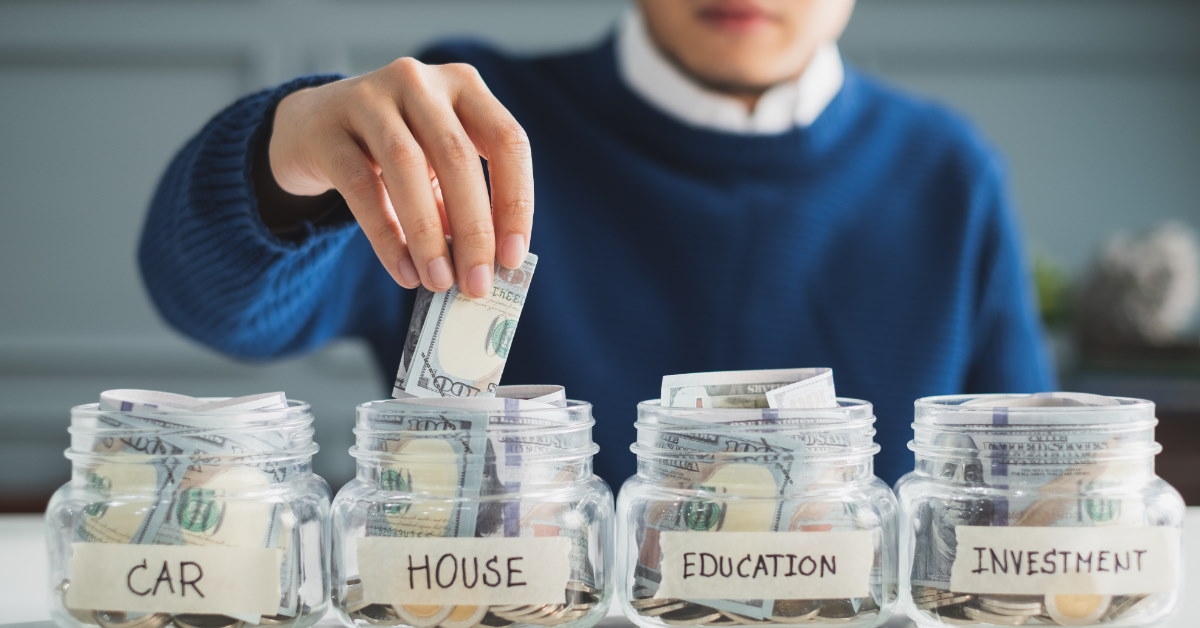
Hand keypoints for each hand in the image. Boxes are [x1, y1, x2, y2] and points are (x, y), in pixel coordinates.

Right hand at [267, 58, 532, 297]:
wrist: (312, 128)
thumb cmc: (392, 152)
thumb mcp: (436, 166)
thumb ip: (461, 205)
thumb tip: (487, 267)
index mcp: (464, 86)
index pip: (507, 140)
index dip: (515, 202)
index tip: (514, 258)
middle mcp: (420, 82)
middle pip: (458, 157)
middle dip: (474, 230)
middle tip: (478, 285)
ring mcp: (369, 97)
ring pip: (408, 167)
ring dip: (429, 235)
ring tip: (439, 282)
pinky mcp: (328, 129)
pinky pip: (362, 186)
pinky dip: (387, 235)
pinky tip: (404, 272)